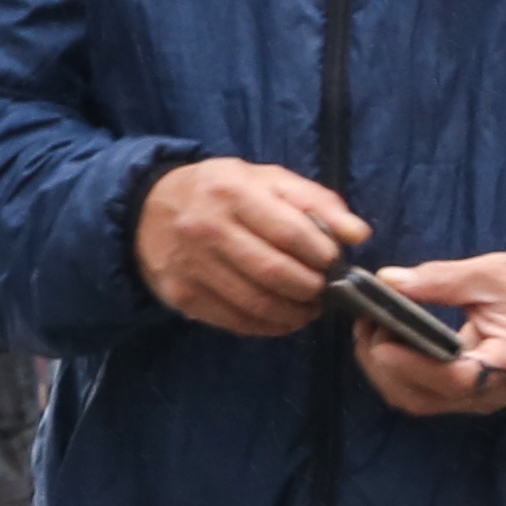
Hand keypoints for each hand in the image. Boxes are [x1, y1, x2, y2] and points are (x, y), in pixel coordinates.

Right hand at [136, 155, 363, 336]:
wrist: (146, 210)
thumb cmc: (221, 192)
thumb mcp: (267, 180)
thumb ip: (317, 202)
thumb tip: (358, 235)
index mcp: (232, 193)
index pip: (291, 233)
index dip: (322, 255)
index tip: (333, 262)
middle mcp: (206, 229)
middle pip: (276, 273)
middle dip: (312, 288)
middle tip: (323, 289)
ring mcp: (191, 266)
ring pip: (258, 303)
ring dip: (295, 313)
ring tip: (307, 306)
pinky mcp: (182, 295)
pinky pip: (236, 320)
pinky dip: (268, 325)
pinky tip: (280, 316)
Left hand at [351, 247, 505, 419]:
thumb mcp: (492, 274)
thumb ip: (440, 279)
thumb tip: (387, 281)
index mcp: (505, 365)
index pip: (452, 379)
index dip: (410, 362)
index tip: (380, 337)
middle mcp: (489, 393)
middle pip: (421, 396)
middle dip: (382, 361)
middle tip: (366, 321)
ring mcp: (475, 398)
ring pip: (413, 399)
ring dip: (381, 369)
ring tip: (370, 327)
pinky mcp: (463, 394)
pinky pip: (419, 393)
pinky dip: (394, 372)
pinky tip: (383, 339)